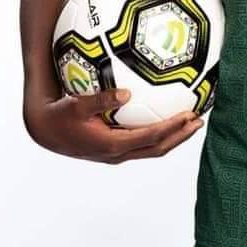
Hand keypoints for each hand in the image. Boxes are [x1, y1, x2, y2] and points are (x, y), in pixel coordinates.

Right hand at [24, 88, 203, 163]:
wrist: (45, 131)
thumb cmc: (60, 116)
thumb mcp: (77, 105)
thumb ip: (101, 100)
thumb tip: (126, 93)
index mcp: (113, 145)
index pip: (151, 138)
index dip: (172, 128)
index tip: (189, 116)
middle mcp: (119, 153)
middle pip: (158, 148)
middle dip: (180, 136)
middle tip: (200, 120)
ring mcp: (118, 153)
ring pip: (153, 149)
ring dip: (174, 137)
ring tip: (192, 122)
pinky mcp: (116, 148)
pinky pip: (144, 143)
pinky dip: (160, 134)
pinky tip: (167, 118)